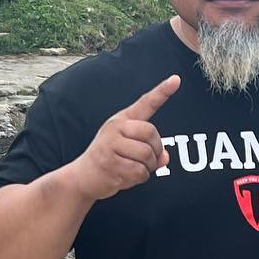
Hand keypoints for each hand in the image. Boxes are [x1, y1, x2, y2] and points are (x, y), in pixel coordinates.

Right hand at [70, 75, 179, 199]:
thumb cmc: (109, 160)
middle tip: (147, 160)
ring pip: (147, 155)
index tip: (176, 79)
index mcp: (122, 120)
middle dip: (156, 151)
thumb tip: (165, 157)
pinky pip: (139, 172)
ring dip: (147, 167)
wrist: (82, 177)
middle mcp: (116, 128)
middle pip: (151, 133)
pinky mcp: (110, 163)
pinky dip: (138, 178)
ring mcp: (111, 144)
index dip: (162, 92)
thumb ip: (149, 149)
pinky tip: (126, 177)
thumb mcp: (129, 149)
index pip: (145, 103)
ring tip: (133, 169)